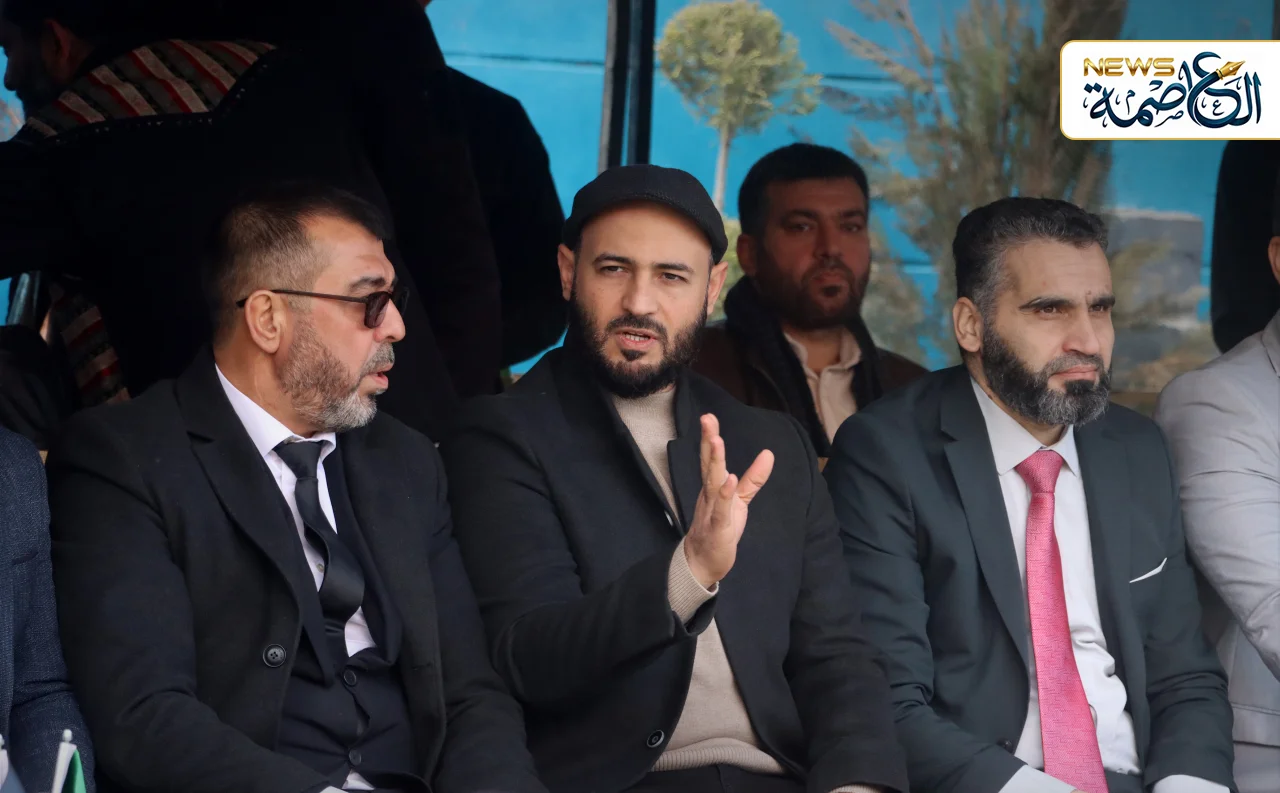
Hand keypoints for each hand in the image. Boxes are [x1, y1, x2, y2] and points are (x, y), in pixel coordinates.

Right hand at [683, 414, 774, 588]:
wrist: (702, 562)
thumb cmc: (719, 529)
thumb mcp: (739, 501)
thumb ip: (753, 478)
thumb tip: (769, 454)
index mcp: (713, 487)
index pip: (711, 459)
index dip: (710, 438)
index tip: (709, 416)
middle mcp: (709, 495)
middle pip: (709, 465)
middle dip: (708, 441)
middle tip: (707, 419)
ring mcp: (711, 510)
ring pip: (712, 482)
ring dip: (715, 461)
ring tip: (716, 440)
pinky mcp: (718, 527)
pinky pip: (720, 509)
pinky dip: (725, 494)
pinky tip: (729, 479)